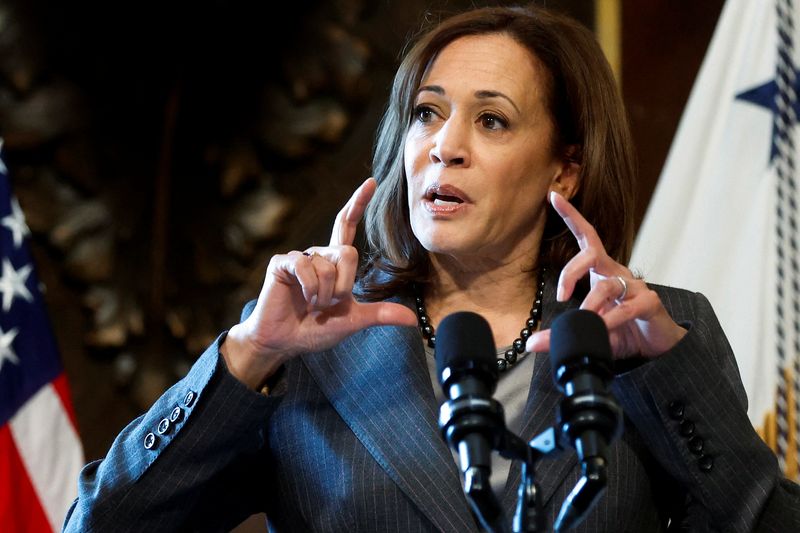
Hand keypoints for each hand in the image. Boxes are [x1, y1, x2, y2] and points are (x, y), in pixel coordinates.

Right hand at [222, 178, 417, 388]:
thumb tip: (412, 321)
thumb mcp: (352, 321)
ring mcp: (299, 257)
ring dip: (324, 294)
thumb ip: (379, 315)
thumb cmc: (315, 329)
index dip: (358, 203)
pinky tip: (302, 299)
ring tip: (313, 306)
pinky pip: (305, 266)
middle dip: (344, 286)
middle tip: (329, 305)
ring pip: (327, 265)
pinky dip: (310, 288)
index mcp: (334, 263)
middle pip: (347, 253)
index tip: (371, 182)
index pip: (347, 226)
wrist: (284, 342)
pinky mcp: (282, 264)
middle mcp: (318, 254)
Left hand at [526, 191, 685, 358]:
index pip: (586, 237)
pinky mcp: (650, 303)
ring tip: (584, 321)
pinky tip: (604, 327)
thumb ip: (561, 336)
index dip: (571, 216)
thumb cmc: (622, 331)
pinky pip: (627, 307)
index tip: (553, 196)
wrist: (658, 348)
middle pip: (591, 254)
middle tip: (561, 296)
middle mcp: (618, 273)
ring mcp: (636, 286)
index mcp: (602, 272)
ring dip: (590, 305)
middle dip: (571, 271)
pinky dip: (612, 319)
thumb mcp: (588, 332)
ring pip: (607, 286)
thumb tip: (531, 344)